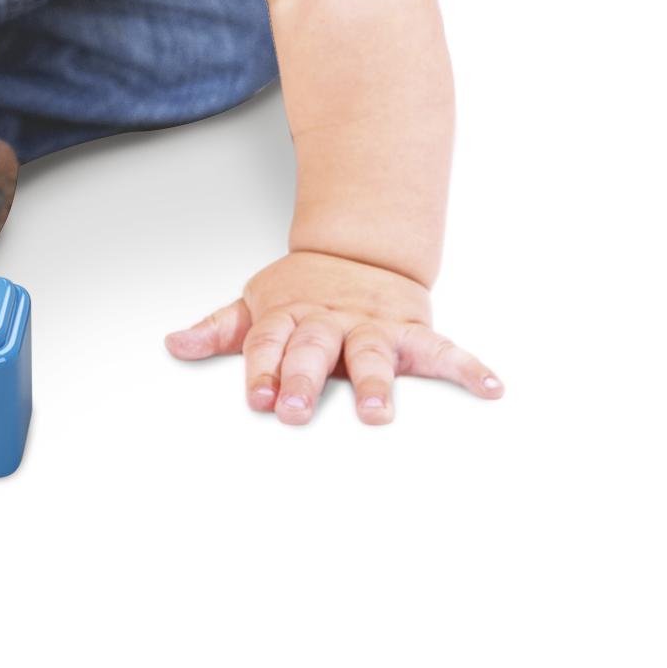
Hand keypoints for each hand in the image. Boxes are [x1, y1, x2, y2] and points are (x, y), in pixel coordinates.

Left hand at [163, 250, 502, 425]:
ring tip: (377, 415)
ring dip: (374, 384)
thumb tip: (175, 344)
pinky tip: (491, 388)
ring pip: (372, 353)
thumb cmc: (303, 291)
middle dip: (302, 379)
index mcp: (289, 314)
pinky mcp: (411, 331)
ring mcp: (372, 325)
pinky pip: (444, 350)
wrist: (359, 252)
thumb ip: (219, 329)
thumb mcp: (255, 304)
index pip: (268, 341)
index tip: (255, 398)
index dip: (260, 369)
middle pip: (313, 348)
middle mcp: (330, 320)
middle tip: (292, 411)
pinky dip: (469, 367)